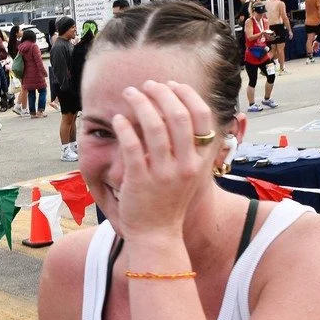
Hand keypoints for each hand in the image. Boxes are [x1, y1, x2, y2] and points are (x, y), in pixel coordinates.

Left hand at [108, 80, 213, 243]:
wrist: (157, 235)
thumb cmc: (171, 200)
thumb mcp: (191, 173)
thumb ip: (191, 146)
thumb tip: (184, 109)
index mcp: (201, 160)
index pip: (201, 115)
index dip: (186, 94)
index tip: (170, 85)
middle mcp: (186, 165)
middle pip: (178, 115)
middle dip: (160, 93)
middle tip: (145, 85)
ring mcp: (163, 173)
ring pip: (154, 125)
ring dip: (140, 102)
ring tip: (129, 93)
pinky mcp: (140, 180)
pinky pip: (131, 145)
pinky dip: (124, 126)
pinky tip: (118, 119)